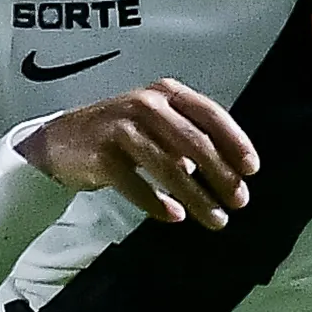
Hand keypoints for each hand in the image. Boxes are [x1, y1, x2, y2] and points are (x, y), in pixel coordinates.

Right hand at [17, 79, 259, 228]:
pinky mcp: (102, 154)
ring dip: (196, 196)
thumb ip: (189, 140)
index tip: (251, 169)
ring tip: (214, 218)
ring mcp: (122, 128)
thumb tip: (227, 173)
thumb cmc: (117, 134)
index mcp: (165, 93)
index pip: (211, 115)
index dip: (235, 142)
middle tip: (239, 201)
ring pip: (169, 166)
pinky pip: (135, 184)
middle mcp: (146, 104)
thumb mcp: (156, 125)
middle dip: (221, 175)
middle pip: (194, 142)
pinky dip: (157, 202)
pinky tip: (174, 215)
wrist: (60, 141)